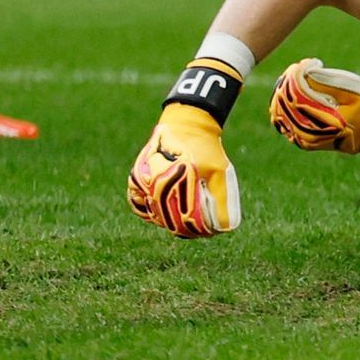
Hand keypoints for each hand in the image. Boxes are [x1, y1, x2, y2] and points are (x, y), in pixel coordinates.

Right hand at [127, 105, 241, 237]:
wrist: (186, 127)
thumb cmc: (207, 150)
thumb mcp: (220, 172)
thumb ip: (221, 198)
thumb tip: (223, 227)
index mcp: (179, 177)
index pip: (186, 215)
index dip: (198, 229)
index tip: (209, 233)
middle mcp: (157, 179)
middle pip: (168, 217)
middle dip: (185, 228)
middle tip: (199, 233)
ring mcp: (144, 179)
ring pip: (153, 213)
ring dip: (168, 222)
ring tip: (184, 226)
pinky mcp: (136, 177)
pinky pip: (140, 204)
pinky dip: (151, 212)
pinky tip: (164, 215)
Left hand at [269, 58, 359, 155]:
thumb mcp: (356, 91)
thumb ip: (329, 82)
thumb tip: (303, 73)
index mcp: (327, 120)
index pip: (299, 94)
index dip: (297, 75)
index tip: (307, 63)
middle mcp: (313, 134)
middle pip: (286, 104)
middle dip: (288, 82)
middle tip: (298, 68)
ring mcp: (307, 140)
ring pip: (281, 114)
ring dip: (283, 94)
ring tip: (292, 78)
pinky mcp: (305, 142)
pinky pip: (285, 123)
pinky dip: (283, 108)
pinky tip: (288, 96)